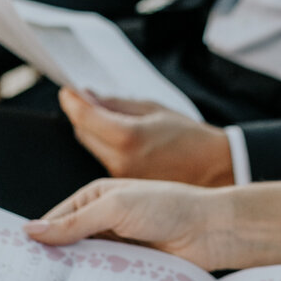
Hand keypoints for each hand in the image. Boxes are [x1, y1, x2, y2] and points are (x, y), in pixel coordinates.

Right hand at [24, 176, 234, 272]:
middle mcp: (102, 221)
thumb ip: (75, 222)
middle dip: (49, 267)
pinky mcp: (129, 268)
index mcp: (94, 198)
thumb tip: (30, 232)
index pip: (54, 221)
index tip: (11, 267)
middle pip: (65, 247)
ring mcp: (115, 246)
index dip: (34, 241)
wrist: (211, 230)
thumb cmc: (168, 206)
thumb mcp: (117, 207)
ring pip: (82, 268)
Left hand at [58, 89, 233, 184]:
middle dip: (81, 115)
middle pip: (84, 133)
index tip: (67, 91)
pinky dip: (106, 148)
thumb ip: (117, 104)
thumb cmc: (189, 136)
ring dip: (93, 132)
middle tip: (84, 99)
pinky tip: (119, 140)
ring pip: (93, 148)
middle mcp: (119, 160)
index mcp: (128, 136)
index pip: (85, 117)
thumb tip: (87, 96)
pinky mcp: (124, 189)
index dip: (72, 101)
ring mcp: (120, 178)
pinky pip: (106, 161)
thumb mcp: (155, 110)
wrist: (214, 169)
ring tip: (106, 119)